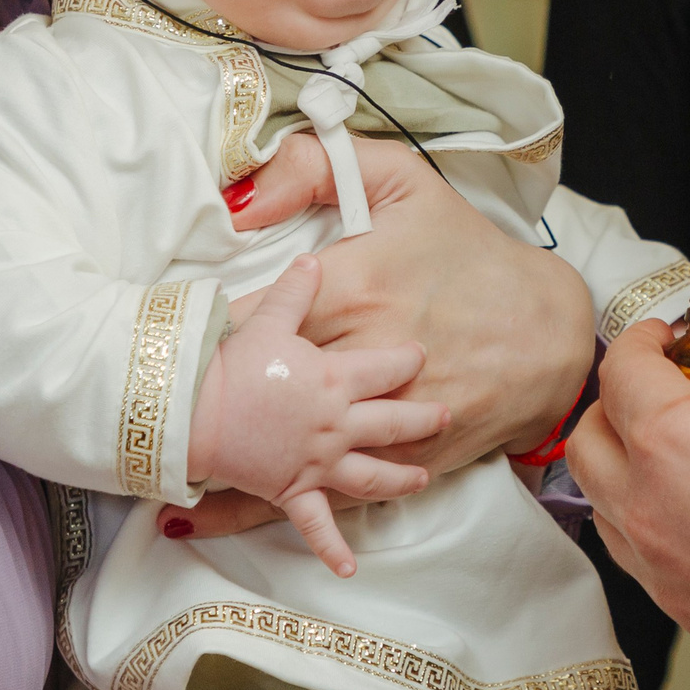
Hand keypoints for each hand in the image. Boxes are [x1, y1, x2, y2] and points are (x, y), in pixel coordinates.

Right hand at [186, 256, 440, 575]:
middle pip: (394, 423)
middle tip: (446, 415)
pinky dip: (333, 550)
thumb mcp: (269, 320)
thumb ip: (296, 290)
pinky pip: (317, 526)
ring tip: (421, 481)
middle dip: (425, 418)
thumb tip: (312, 261)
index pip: (387, 368)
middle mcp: (337, 424)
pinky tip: (350, 568)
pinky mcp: (293, 490)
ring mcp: (319, 461)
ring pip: (372, 475)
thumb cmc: (232, 364)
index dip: (407, 360)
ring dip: (399, 479)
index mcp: (336, 380)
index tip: (421, 355)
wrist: (194, 409)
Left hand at [187, 135, 596, 541]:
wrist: (550, 326)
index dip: (200, 331)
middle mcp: (362, 361)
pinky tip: (225, 522)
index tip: (151, 343)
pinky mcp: (408, 459)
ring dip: (228, 473)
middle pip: (262, 390)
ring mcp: (385, 419)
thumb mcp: (404, 183)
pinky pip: (336, 492)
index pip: (254, 314)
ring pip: (291, 454)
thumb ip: (319, 167)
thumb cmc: (471, 251)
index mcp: (353, 291)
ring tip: (164, 485)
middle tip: (139, 412)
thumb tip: (243, 197)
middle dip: (200, 405)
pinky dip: (280, 509)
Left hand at [566, 323, 689, 689]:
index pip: (622, 372)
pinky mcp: (684, 610)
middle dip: (617, 405)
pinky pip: (636, 556)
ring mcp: (660, 565)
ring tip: (674, 455)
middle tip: (663, 390)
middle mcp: (649, 503)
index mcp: (674, 437)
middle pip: (589, 440)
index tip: (665, 338)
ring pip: (602, 503)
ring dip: (622, 469)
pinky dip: (646, 523)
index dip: (641, 343)